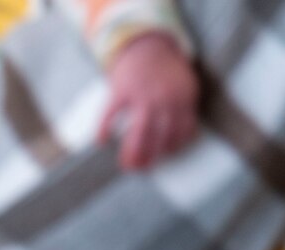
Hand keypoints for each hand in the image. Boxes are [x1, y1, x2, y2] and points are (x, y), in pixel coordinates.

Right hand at [101, 31, 198, 170]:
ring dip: (132, 153)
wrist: (147, 44)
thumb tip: (181, 138)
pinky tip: (100, 141)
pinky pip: (110, 116)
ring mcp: (142, 95)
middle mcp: (164, 98)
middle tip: (141, 169)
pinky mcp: (121, 91)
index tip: (164, 156)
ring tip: (125, 165)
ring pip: (139, 132)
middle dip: (151, 157)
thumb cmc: (165, 69)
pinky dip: (103, 130)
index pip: (182, 131)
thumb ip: (182, 108)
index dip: (173, 148)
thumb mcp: (184, 85)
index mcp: (183, 98)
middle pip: (160, 137)